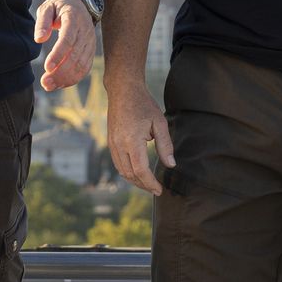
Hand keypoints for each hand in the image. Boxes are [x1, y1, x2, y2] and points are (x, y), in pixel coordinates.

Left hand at [34, 0, 95, 91]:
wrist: (79, 3)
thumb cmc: (59, 6)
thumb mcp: (47, 7)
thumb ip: (42, 22)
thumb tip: (39, 39)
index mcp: (74, 19)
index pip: (68, 39)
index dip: (58, 54)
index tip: (47, 67)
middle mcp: (85, 32)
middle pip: (75, 56)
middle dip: (60, 72)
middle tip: (45, 82)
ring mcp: (90, 43)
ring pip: (81, 64)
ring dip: (66, 78)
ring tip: (49, 85)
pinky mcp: (90, 51)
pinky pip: (84, 68)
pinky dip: (73, 78)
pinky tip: (60, 84)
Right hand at [106, 80, 175, 194]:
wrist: (123, 91)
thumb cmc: (144, 104)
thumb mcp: (160, 123)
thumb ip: (165, 145)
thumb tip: (170, 165)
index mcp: (132, 140)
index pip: (140, 170)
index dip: (150, 183)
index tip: (159, 189)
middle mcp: (119, 145)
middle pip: (130, 174)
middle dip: (143, 185)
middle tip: (156, 190)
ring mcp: (112, 144)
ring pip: (122, 171)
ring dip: (135, 181)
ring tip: (148, 184)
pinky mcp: (110, 142)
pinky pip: (118, 163)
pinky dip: (128, 172)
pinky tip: (138, 173)